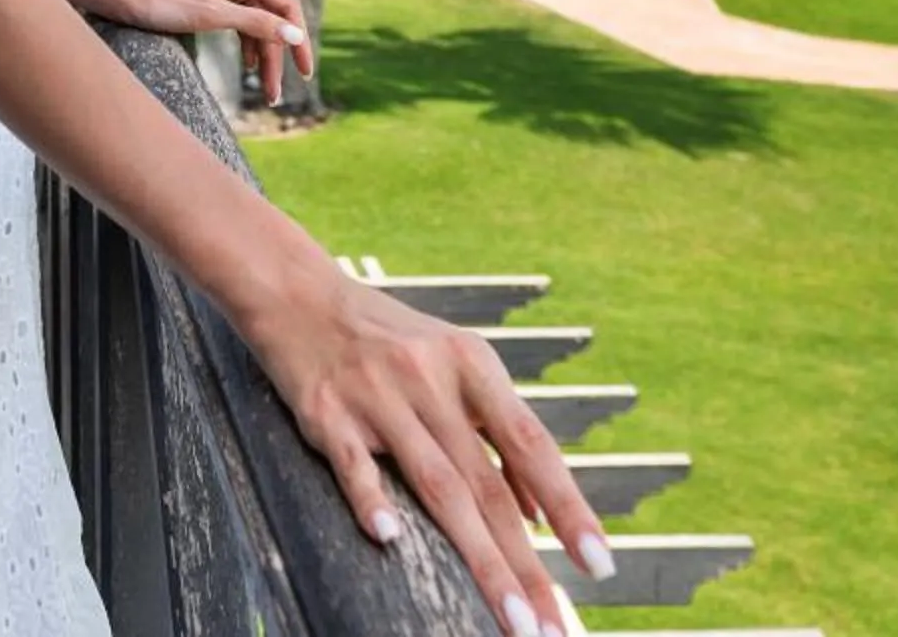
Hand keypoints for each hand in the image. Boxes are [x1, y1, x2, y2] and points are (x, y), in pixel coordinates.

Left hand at [75, 0, 314, 105]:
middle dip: (276, 57)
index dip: (299, 39)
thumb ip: (256, 24)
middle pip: (271, 17)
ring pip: (254, 22)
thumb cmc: (160, 0)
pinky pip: (238, 20)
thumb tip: (295, 34)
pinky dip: (245, 43)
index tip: (304, 72)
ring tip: (265, 91)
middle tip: (276, 96)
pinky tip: (247, 65)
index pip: (286, 5)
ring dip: (261, 55)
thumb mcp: (211, 16)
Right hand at [245, 268, 614, 635]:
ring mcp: (378, 397)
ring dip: (479, 558)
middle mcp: (430, 380)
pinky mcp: (327, 412)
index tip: (599, 564)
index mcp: (471, 366)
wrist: (299, 293)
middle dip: (524, 562)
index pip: (532, 446)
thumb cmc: (387, 339)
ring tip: (509, 616)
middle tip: (550, 625)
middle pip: (487, 485)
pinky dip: (372, 500)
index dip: (570, 507)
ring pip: (437, 487)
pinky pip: (354, 464)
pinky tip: (389, 539)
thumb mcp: (454, 366)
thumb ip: (496, 432)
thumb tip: (538, 513)